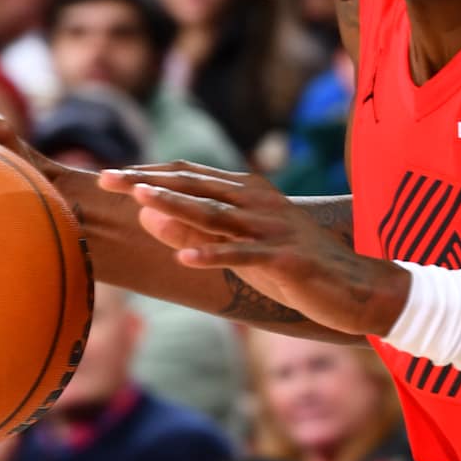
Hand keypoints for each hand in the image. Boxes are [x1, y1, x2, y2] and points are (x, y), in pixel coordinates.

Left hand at [120, 165, 406, 335]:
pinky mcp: (285, 260)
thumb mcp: (239, 248)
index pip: (189, 175)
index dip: (148, 173)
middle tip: (106, 179)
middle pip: (194, 187)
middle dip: (148, 181)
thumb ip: (196, 232)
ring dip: (175, 206)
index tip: (110, 177)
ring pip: (216, 214)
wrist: (355, 288)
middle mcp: (258, 202)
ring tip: (139, 200)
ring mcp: (273, 229)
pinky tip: (185, 260)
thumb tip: (146, 215)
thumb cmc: (294, 269)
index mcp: (247, 192)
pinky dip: (214, 256)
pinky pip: (244, 256)